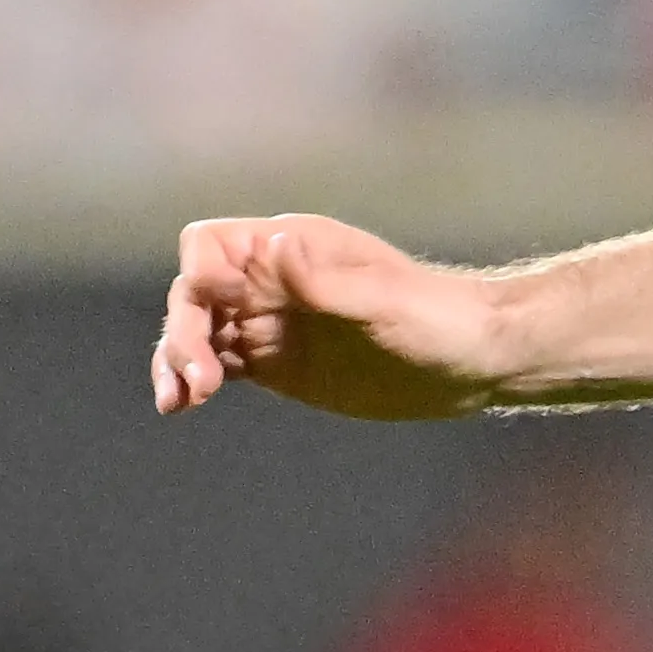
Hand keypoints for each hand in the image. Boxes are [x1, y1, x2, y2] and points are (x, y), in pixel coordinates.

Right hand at [156, 214, 519, 417]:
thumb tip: (275, 246)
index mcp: (291, 248)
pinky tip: (183, 405)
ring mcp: (270, 324)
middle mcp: (270, 282)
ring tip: (177, 400)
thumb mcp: (384, 300)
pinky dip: (196, 383)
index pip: (210, 246)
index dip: (201, 273)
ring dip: (177, 361)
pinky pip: (219, 368)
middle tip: (199, 380)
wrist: (475, 361)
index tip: (221, 307)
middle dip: (185, 331)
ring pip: (199, 334)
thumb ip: (325, 280)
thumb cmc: (438, 318)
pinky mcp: (277, 366)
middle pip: (194, 295)